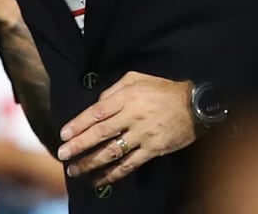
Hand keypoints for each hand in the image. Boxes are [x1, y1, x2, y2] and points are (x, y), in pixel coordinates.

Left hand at [56, 71, 195, 187]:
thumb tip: (96, 103)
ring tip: (75, 170)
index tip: (63, 134)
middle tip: (62, 154)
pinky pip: (130, 164)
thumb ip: (113, 90)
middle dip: (79, 145)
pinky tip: (100, 179)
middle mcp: (132, 117)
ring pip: (112, 152)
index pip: (96, 112)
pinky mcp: (153, 150)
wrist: (195, 104)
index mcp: (126, 98)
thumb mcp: (136, 79)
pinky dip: (114, 174)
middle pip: (100, 133)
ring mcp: (142, 135)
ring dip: (91, 162)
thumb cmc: (163, 89)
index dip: (78, 124)